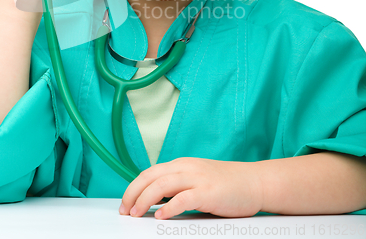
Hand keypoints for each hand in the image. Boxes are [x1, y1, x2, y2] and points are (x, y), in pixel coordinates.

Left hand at [119, 157, 263, 219]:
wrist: (255, 182)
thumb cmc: (227, 184)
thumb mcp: (197, 179)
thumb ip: (178, 186)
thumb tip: (155, 201)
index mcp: (182, 164)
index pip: (150, 173)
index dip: (134, 187)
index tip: (125, 202)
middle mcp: (186, 168)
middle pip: (151, 177)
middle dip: (133, 193)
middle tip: (125, 210)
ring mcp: (197, 178)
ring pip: (162, 185)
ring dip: (145, 200)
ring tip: (136, 213)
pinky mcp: (208, 192)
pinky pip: (183, 198)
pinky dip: (168, 207)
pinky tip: (160, 216)